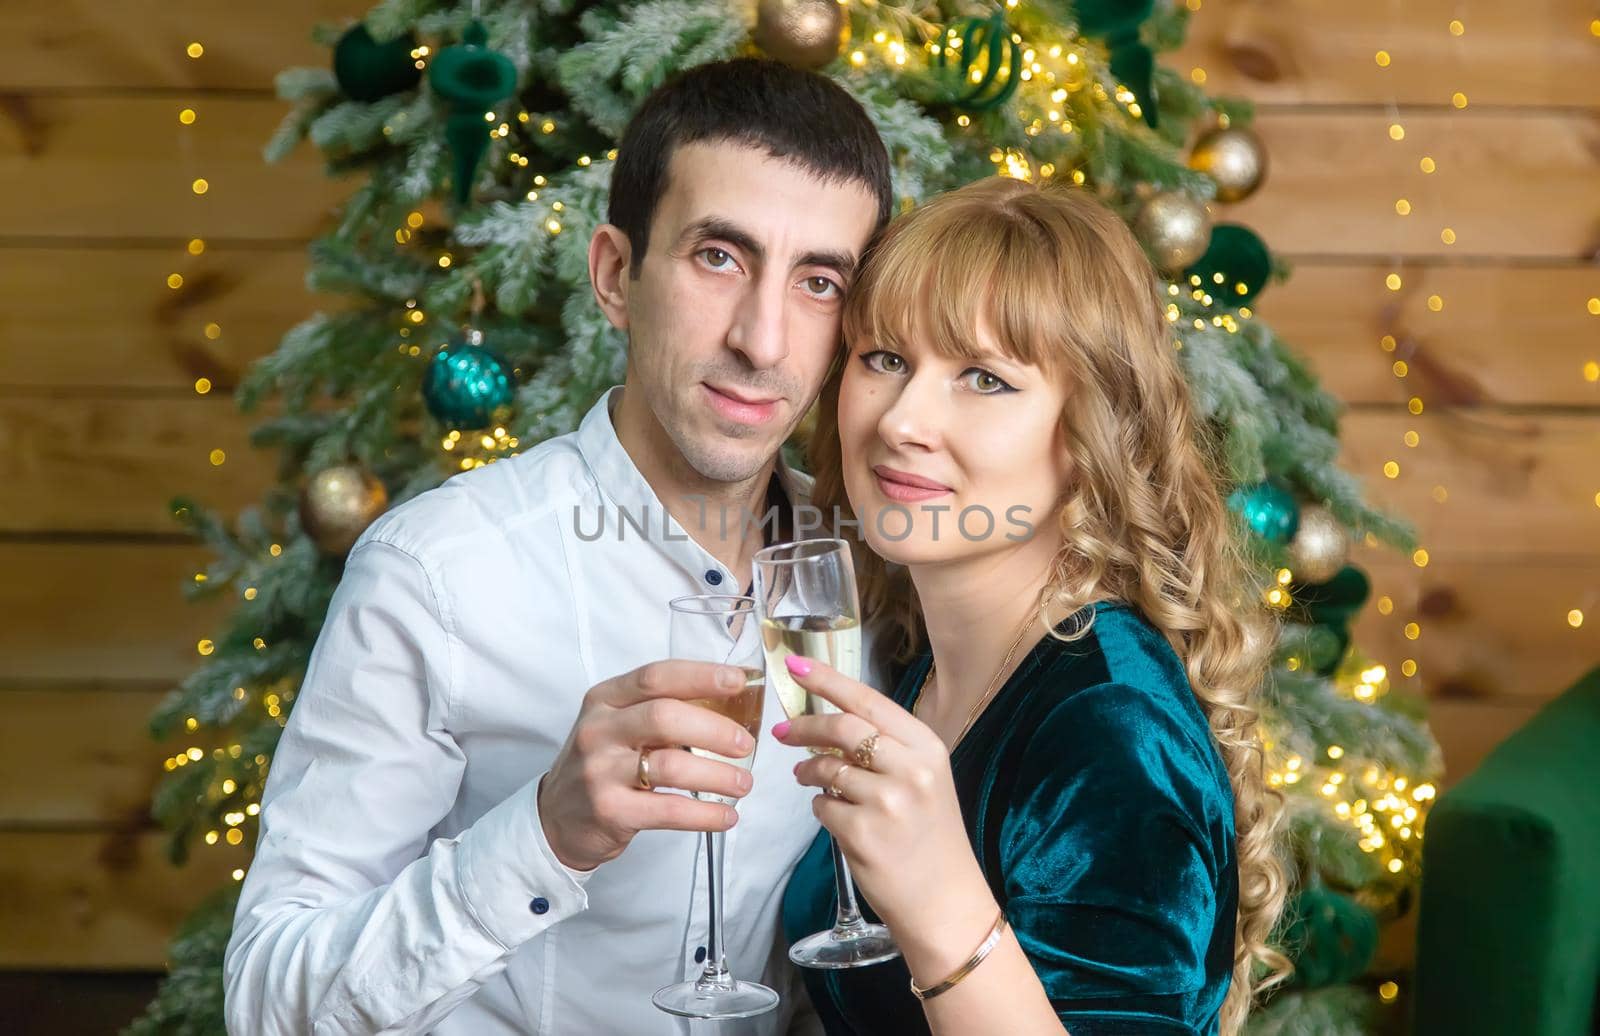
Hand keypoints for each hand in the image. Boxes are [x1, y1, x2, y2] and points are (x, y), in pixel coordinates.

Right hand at [538, 660, 757, 871]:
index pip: (656, 677)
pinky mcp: (609, 811)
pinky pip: (669, 810)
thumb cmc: (601, 765)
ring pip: (671, 766)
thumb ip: (660, 710)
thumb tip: (730, 702)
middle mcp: (599, 730)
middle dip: (715, 729)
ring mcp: (600, 771)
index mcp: (605, 699)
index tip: (738, 681)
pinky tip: (726, 816)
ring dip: (718, 776)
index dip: (701, 675)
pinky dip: (705, 814)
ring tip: (743, 783)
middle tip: (745, 745)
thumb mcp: (617, 725)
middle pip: (665, 717)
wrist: (555, 819)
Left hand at [772, 655, 995, 944]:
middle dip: (804, 725)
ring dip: (808, 771)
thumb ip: (887, 748)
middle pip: (842, 728)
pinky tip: (834, 815)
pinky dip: (819, 807)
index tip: (795, 664)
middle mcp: (911, 769)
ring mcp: (887, 802)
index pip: (869, 701)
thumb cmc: (930, 836)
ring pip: (826, 768)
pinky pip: (821, 806)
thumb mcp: (923, 779)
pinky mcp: (863, 833)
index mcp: (927, 747)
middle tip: (781, 731)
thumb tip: (829, 722)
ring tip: (806, 778)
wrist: (945, 900)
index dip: (828, 679)